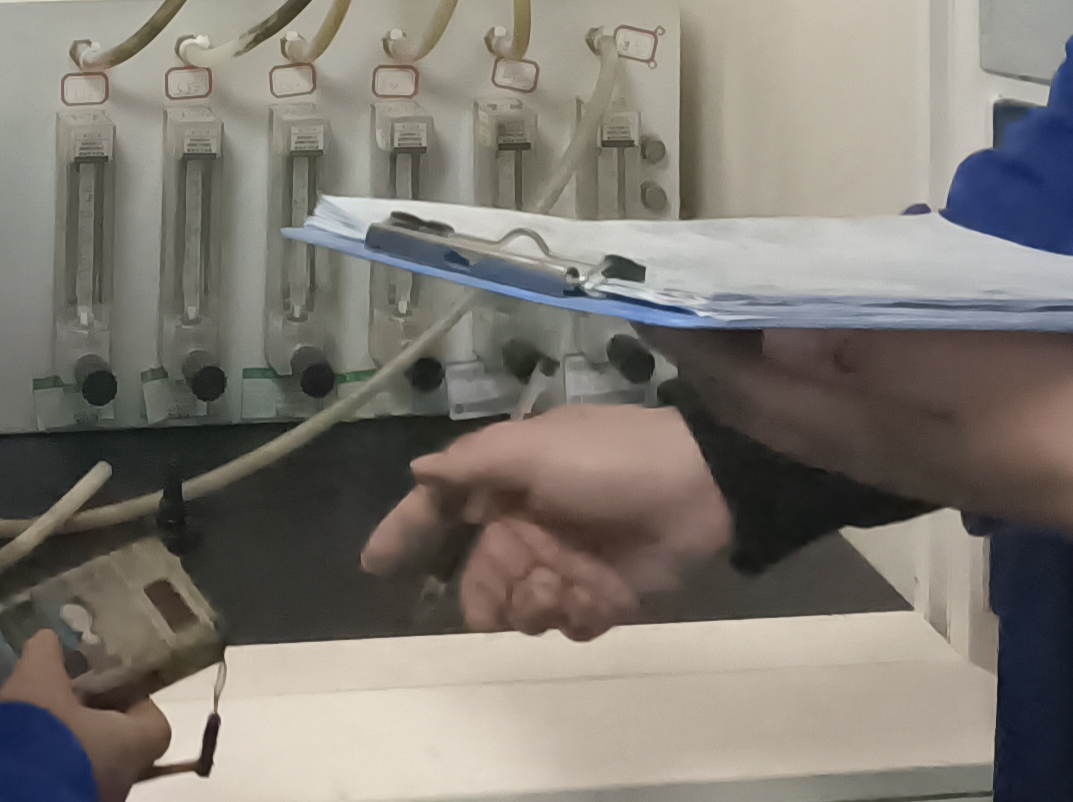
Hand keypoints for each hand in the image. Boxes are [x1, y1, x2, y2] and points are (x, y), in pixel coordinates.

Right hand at [0, 625, 175, 797]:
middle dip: (95, 722)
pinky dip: (54, 764)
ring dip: (72, 744)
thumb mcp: (38, 677)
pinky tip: (24, 749)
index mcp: (129, 747)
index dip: (135, 703)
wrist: (5, 791)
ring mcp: (95, 798)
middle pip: (121, 745)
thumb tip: (48, 640)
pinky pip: (69, 779)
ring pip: (94, 765)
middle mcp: (121, 780)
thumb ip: (48, 653)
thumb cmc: (40, 731)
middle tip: (64, 699)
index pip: (156, 726)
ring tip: (38, 723)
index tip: (107, 687)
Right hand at [357, 403, 728, 640]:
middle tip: (508, 591)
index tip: (373, 565)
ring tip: (562, 586)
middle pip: (477, 575)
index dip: (406, 533)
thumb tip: (416, 473)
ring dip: (530, 604)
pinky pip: (562, 624)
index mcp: (507, 484)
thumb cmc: (610, 460)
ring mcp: (562, 563)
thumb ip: (472, 464)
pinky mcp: (599, 598)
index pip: (442, 509)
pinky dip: (570, 615)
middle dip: (484, 591)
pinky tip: (593, 597)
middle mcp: (527, 525)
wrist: (699, 491)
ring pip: (516, 607)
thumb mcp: (534, 448)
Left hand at [682, 329, 1072, 555]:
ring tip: (742, 299)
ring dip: (760, 359)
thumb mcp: (937, 350)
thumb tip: (773, 334)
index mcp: (844, 427)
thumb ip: (850, 345)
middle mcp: (852, 447)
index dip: (690, 344)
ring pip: (798, 404)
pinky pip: (840, 404)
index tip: (647, 295)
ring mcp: (889, 451)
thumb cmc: (1026, 396)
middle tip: (686, 288)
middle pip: (760, 401)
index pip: (739, 389)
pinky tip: (828, 332)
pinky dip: (812, 365)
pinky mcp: (925, 444)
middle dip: (715, 350)